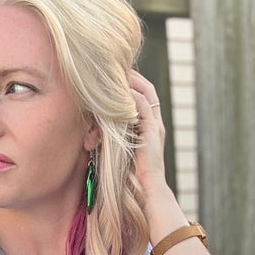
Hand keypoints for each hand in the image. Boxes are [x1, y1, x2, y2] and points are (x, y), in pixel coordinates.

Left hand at [128, 70, 168, 208]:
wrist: (148, 187)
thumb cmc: (134, 175)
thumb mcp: (124, 149)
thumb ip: (118, 137)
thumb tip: (99, 130)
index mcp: (151, 127)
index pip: (145, 96)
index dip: (134, 84)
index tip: (118, 76)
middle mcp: (156, 123)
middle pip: (148, 89)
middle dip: (134, 77)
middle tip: (118, 67)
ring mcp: (156, 126)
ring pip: (147, 94)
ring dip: (133, 82)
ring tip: (118, 73)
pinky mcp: (152, 131)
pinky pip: (144, 106)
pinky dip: (133, 96)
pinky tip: (121, 91)